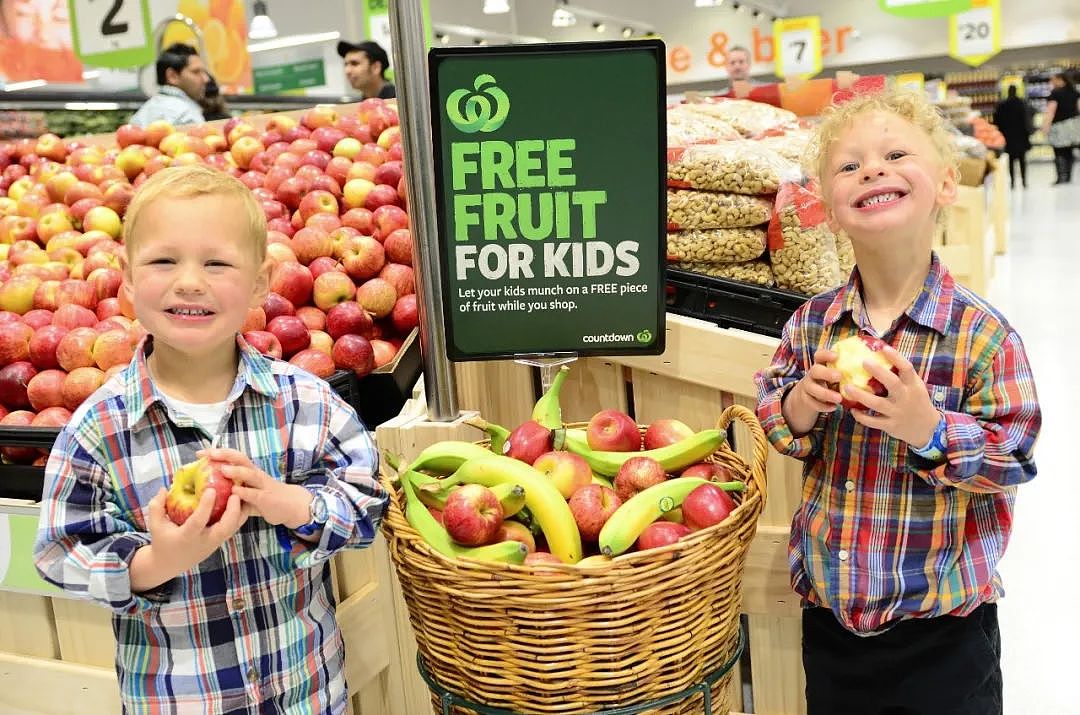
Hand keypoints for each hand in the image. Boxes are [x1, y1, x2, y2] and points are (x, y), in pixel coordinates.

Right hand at [132, 486, 247, 590]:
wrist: (169, 564)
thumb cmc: (162, 540)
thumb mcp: (155, 525)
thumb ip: (157, 506)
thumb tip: (165, 488)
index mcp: (187, 536)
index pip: (198, 522)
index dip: (205, 506)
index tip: (212, 490)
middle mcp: (204, 541)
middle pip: (224, 529)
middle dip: (233, 511)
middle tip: (235, 494)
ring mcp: (214, 543)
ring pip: (233, 529)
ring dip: (240, 512)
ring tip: (243, 493)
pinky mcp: (220, 542)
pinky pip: (233, 528)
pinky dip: (239, 515)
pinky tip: (241, 500)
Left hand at [200, 448, 311, 529]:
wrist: (291, 505)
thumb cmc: (266, 497)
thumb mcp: (248, 491)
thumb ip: (233, 489)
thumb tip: (208, 490)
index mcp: (249, 471)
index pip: (233, 457)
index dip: (217, 452)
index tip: (199, 452)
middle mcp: (255, 474)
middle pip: (241, 459)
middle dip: (225, 455)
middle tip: (209, 454)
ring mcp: (262, 486)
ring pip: (250, 474)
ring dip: (237, 471)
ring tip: (223, 469)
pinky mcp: (266, 499)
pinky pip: (255, 494)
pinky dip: (245, 492)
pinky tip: (235, 491)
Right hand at [782, 348, 842, 435]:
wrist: (810, 395)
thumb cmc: (831, 382)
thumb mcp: (837, 373)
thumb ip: (849, 370)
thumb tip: (872, 363)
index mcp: (821, 364)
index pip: (820, 355)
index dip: (826, 354)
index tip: (836, 356)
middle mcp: (813, 374)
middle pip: (815, 370)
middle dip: (826, 373)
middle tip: (839, 376)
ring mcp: (808, 386)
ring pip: (812, 388)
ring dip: (826, 393)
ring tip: (839, 398)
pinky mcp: (806, 399)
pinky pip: (812, 402)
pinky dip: (822, 406)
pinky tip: (833, 407)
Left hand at [843, 345, 939, 446]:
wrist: (927, 428)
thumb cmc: (916, 401)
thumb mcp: (915, 386)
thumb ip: (902, 374)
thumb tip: (881, 353)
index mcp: (913, 385)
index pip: (907, 368)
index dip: (896, 357)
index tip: (883, 348)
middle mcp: (905, 397)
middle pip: (892, 383)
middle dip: (878, 372)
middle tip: (863, 362)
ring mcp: (897, 412)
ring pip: (877, 403)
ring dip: (861, 395)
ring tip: (847, 387)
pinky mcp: (891, 425)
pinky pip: (873, 421)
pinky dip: (862, 416)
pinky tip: (852, 410)